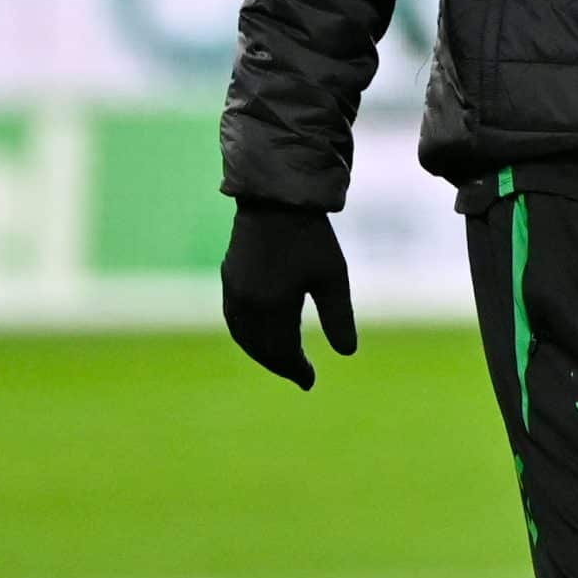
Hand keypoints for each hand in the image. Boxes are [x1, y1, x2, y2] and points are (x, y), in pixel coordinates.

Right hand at [221, 199, 356, 388]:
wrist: (276, 195)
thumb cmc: (310, 235)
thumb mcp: (333, 276)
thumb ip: (338, 317)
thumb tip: (348, 353)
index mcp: (271, 307)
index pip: (282, 351)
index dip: (296, 369)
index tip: (310, 382)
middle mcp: (246, 303)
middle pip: (260, 348)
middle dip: (280, 364)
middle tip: (300, 375)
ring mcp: (234, 289)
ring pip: (244, 335)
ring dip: (262, 352)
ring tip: (283, 359)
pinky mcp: (229, 275)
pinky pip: (235, 318)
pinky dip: (248, 334)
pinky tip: (260, 333)